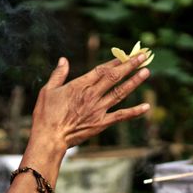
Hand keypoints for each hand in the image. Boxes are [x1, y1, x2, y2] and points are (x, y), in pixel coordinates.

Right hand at [30, 54, 149, 150]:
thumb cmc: (46, 114)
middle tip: (142, 56)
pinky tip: (146, 106)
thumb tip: (64, 59)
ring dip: (134, 82)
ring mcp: (99, 109)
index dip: (115, 61)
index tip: (124, 55)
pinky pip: (121, 116)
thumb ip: (58, 74)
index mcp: (80, 85)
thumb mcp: (48, 90)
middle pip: (114, 77)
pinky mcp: (102, 123)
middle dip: (129, 65)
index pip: (102, 70)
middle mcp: (92, 95)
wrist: (50, 137)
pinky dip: (135, 112)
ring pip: (120, 92)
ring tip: (146, 72)